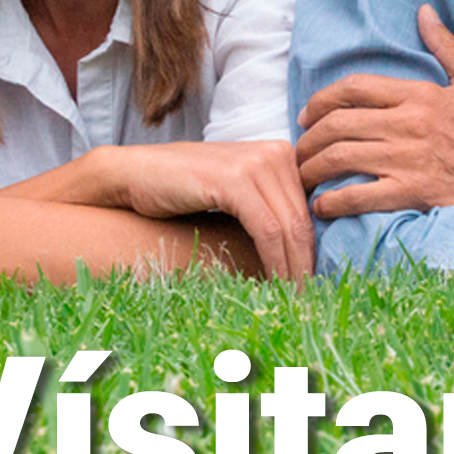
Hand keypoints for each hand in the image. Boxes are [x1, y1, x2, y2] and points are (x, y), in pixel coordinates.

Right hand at [81, 140, 314, 279]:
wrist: (135, 175)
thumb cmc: (183, 190)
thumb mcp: (237, 194)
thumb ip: (269, 208)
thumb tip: (304, 252)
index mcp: (281, 154)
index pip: (311, 210)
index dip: (316, 250)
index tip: (318, 284)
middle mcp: (275, 152)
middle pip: (304, 221)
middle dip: (308, 265)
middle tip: (313, 301)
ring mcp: (256, 162)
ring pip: (290, 228)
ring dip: (295, 270)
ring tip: (295, 301)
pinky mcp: (235, 179)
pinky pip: (268, 230)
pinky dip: (276, 262)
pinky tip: (277, 285)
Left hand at [297, 7, 453, 219]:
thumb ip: (445, 46)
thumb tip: (424, 11)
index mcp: (418, 95)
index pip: (354, 88)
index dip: (320, 100)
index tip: (306, 115)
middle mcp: (407, 124)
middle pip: (338, 124)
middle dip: (308, 138)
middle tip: (298, 150)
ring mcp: (406, 160)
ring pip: (340, 158)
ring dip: (312, 169)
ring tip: (303, 177)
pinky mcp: (410, 193)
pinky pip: (357, 197)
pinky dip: (332, 202)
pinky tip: (322, 206)